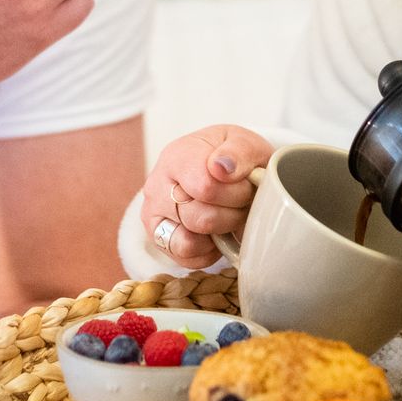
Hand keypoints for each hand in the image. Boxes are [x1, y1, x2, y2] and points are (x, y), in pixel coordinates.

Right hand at [138, 125, 274, 267]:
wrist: (218, 168)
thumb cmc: (230, 157)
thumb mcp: (243, 142)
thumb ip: (238, 151)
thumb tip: (222, 168)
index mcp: (176, 157)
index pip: (205, 187)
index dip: (236, 192)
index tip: (247, 183)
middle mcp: (157, 187)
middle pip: (200, 217)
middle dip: (233, 213)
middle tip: (243, 201)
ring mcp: (154, 215)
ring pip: (189, 242)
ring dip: (220, 233)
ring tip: (229, 214)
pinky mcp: (158, 240)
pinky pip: (185, 258)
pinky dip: (209, 251)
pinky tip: (218, 231)